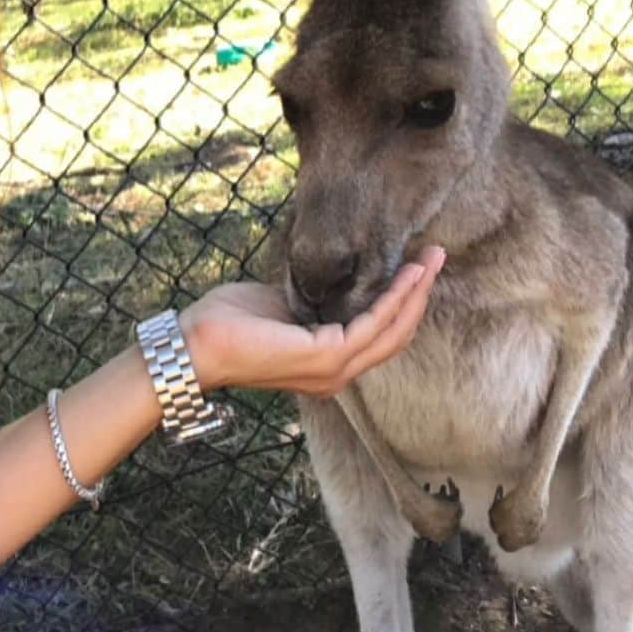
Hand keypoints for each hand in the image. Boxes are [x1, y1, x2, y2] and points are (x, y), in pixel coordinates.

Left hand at [180, 247, 444, 397]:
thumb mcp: (280, 304)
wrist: (195, 343)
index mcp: (325, 364)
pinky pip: (373, 325)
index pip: (378, 337)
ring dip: (415, 292)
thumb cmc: (226, 324)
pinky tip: (407, 274)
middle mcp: (336, 374)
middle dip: (420, 294)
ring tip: (432, 258)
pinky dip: (395, 298)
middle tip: (437, 256)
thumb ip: (310, 299)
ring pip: (392, 330)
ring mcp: (333, 371)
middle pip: (396, 335)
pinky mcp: (327, 357)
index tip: (417, 267)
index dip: (403, 304)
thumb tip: (328, 278)